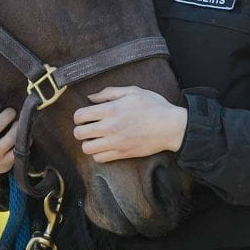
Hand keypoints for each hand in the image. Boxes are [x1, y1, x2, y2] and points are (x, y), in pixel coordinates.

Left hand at [73, 86, 187, 162]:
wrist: (170, 127)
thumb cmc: (154, 106)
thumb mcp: (133, 91)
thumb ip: (109, 92)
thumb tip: (91, 97)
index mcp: (111, 110)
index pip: (80, 116)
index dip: (78, 115)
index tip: (84, 115)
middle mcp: (110, 127)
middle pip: (79, 133)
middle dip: (80, 129)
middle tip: (88, 127)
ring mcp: (116, 143)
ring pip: (87, 149)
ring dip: (88, 143)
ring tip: (95, 138)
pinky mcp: (122, 154)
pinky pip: (99, 158)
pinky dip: (98, 153)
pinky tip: (104, 146)